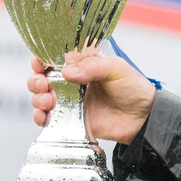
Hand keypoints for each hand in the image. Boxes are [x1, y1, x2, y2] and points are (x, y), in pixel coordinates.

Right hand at [27, 48, 154, 144]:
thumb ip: (93, 67)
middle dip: (35, 80)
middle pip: (42, 79)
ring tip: (47, 101)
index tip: (39, 62)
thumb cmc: (134, 88)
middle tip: (42, 84)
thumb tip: (67, 71)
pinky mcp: (71, 121)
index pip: (54, 58)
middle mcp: (72, 83)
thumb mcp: (116, 69)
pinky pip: (50, 119)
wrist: (144, 118)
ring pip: (42, 99)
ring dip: (37, 99)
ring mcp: (70, 102)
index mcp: (81, 66)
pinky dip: (41, 118)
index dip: (42, 59)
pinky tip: (44, 116)